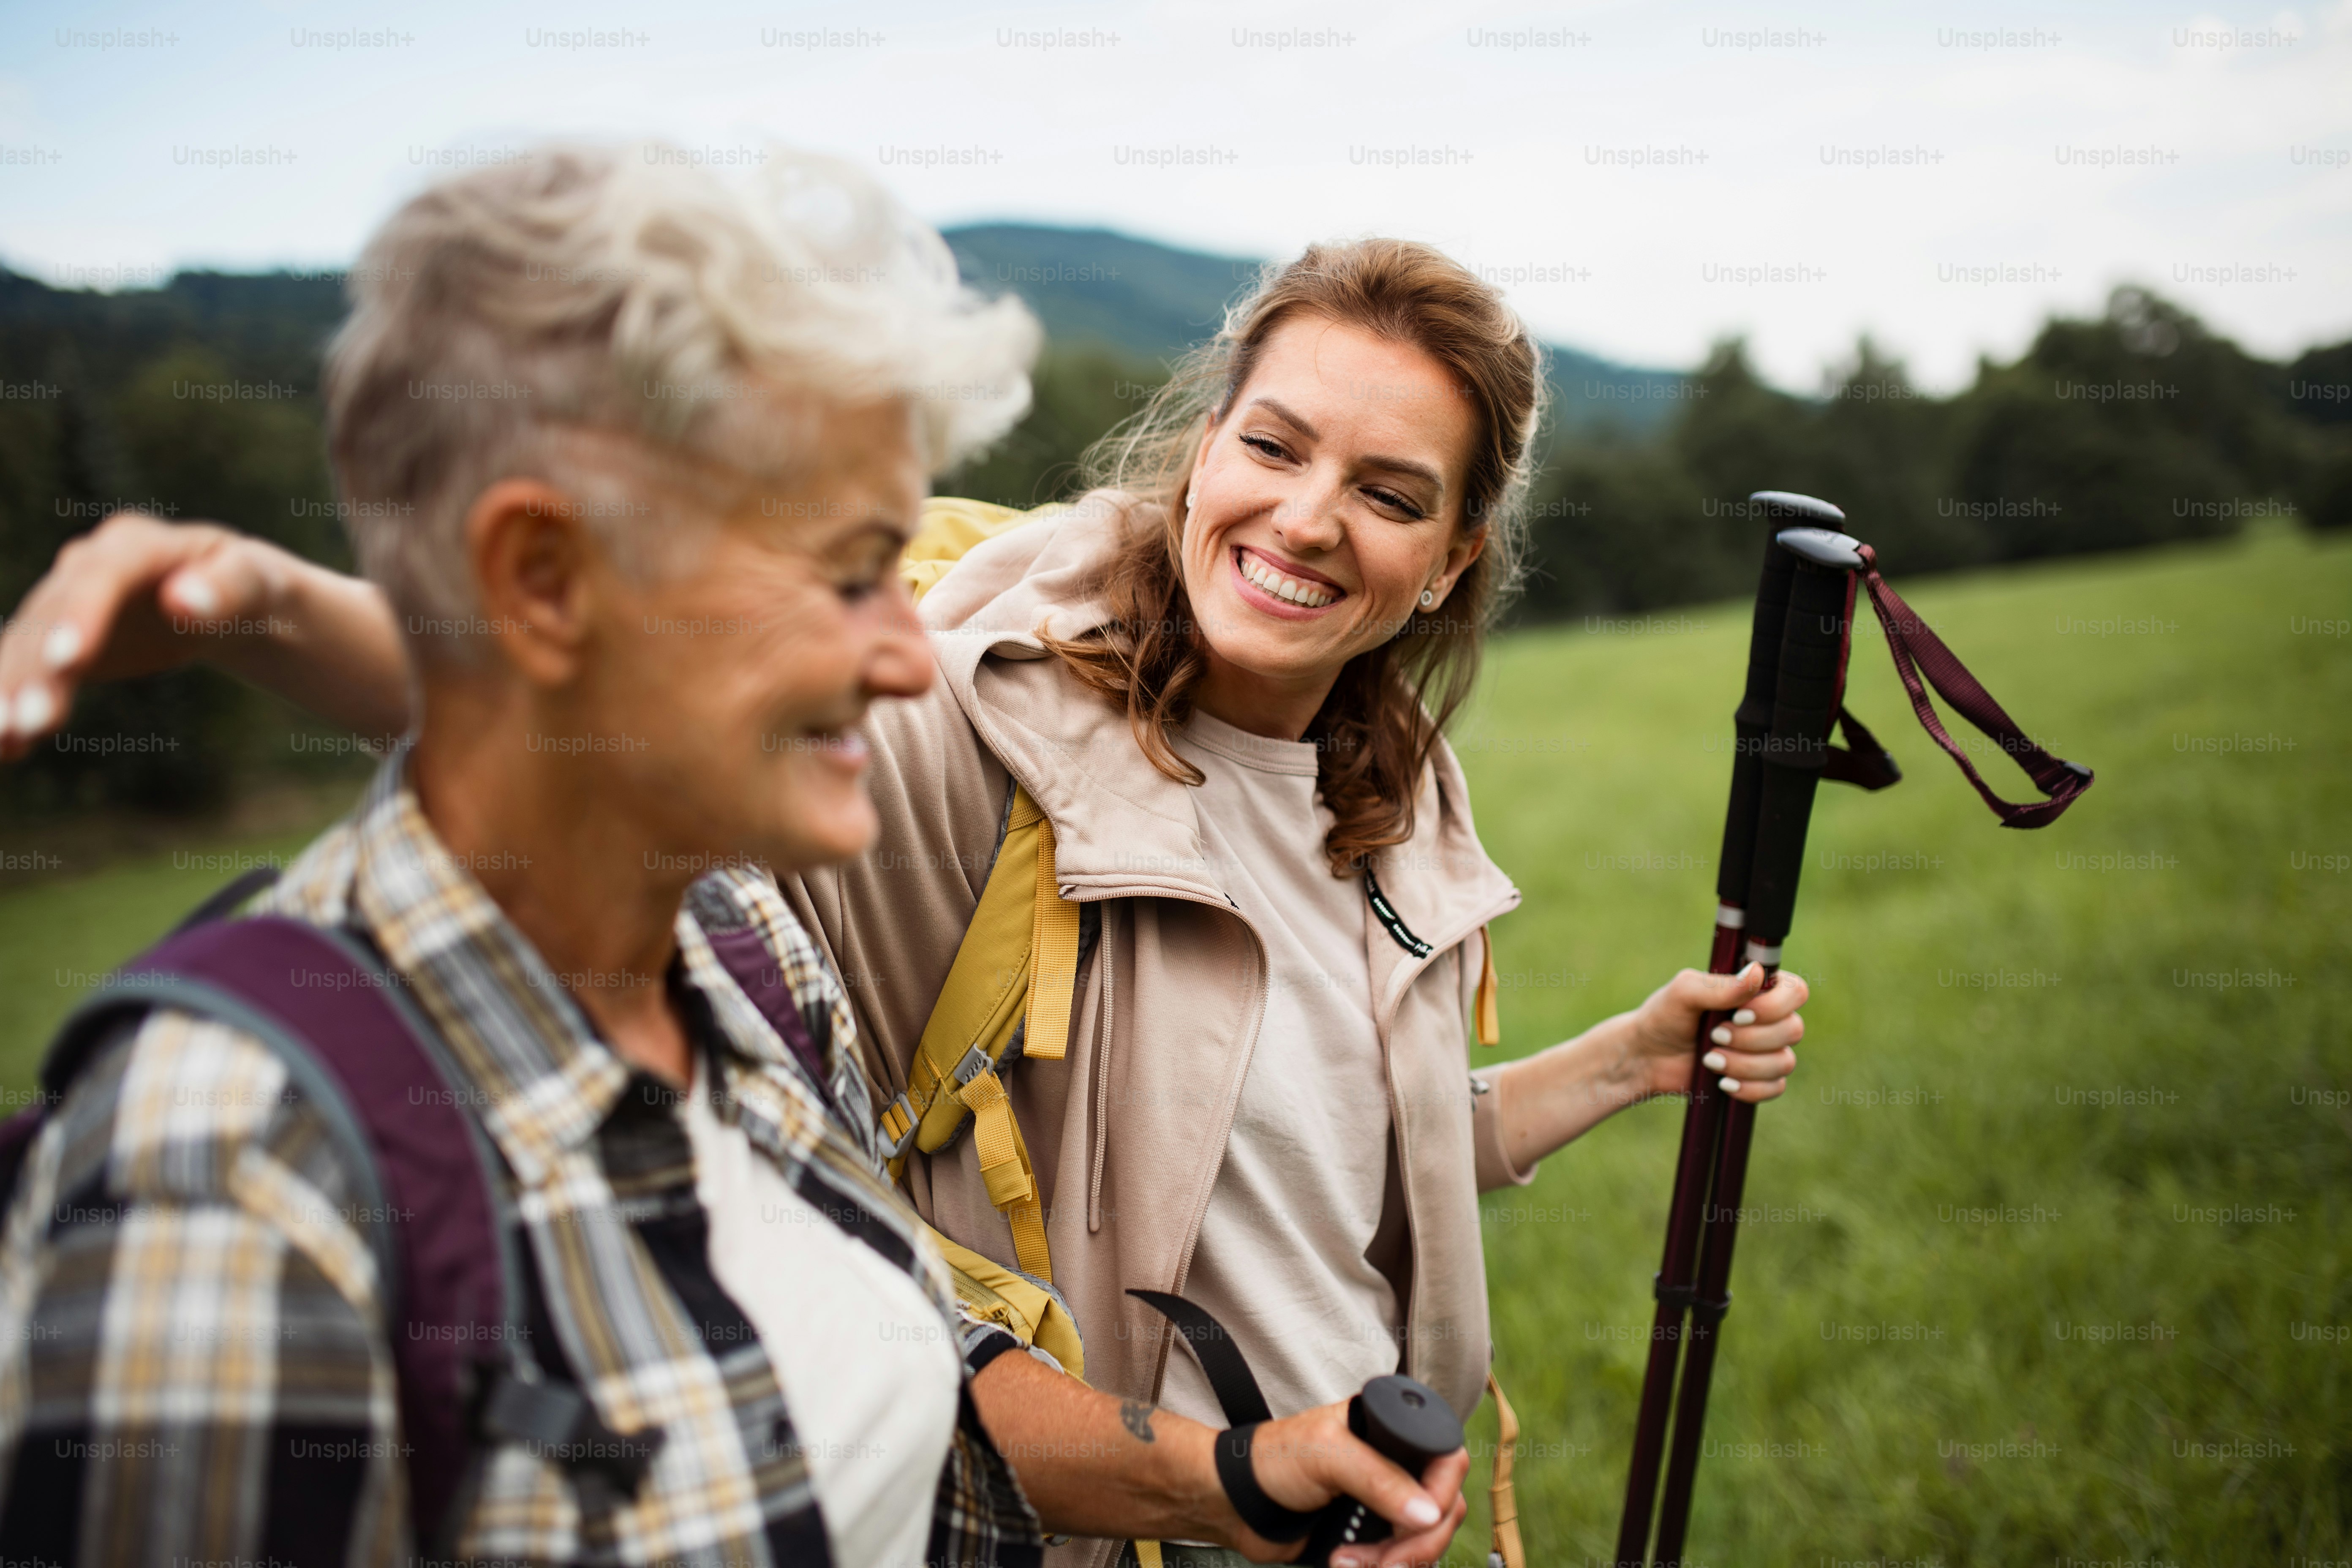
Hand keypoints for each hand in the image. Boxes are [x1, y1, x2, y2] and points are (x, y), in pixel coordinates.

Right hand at [0, 510, 292, 758]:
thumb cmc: (249, 586)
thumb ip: (226, 588)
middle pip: (53, 616)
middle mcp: (87, 566)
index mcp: (137, 544)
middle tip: (29, 721)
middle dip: (37, 669)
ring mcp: (67, 601)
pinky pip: (25, 669)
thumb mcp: (254, 582)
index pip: (103, 577)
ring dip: (11, 692)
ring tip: (6, 740)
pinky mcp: (57, 637)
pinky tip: (6, 747)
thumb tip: (184, 602)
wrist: (227, 597)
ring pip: (28, 646)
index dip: (81, 616)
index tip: (67, 661)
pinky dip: (11, 701)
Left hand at [1221, 1402, 1468, 1566]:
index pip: (1447, 1459)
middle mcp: (1394, 1465)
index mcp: (1389, 1429)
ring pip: (1426, 1539)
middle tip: (1386, 1560)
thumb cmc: (1270, 1461)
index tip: (1419, 1521)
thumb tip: (1428, 1512)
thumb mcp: (1325, 1455)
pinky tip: (1350, 1565)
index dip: (1441, 1495)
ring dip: (1396, 1560)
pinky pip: (1403, 1559)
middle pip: (1444, 1507)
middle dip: (1417, 1542)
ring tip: (1351, 1562)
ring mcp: (1386, 1502)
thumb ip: (1378, 1478)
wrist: (1235, 1505)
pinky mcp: (1373, 1535)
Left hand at [1627, 962, 1807, 1103]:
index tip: (1738, 1014)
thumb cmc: (1664, 1016)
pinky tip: (1723, 1083)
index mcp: (1756, 989)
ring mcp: (1767, 1049)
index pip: (1795, 991)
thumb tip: (1757, 972)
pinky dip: (1749, 1088)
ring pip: (1785, 1062)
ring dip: (1744, 1064)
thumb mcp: (1684, 993)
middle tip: (1714, 1036)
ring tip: (1709, 1060)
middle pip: (1793, 1029)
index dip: (1774, 1006)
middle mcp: (1768, 1018)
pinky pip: (1776, 1087)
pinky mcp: (1760, 1078)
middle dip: (1750, 1039)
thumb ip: (1720, 985)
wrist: (1648, 1057)